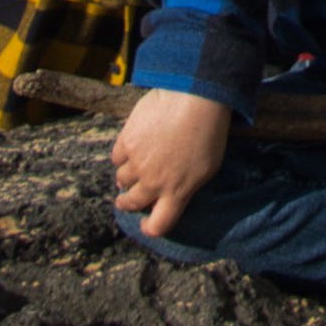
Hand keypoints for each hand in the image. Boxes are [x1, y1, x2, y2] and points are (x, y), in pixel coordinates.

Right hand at [112, 88, 230, 238]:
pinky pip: (116, 157)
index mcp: (177, 191)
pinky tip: (131, 148)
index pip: (159, 225)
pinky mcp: (126, 141)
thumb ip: (188, 186)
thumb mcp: (208, 167)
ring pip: (121, 179)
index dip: (150, 228)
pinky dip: (122, 155)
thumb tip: (173, 194)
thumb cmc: (209, 131)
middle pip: (131, 203)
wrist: (196, 97)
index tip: (146, 223)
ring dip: (126, 178)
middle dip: (127, 203)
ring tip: (131, 170)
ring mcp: (138, 162)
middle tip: (125, 198)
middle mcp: (154, 182)